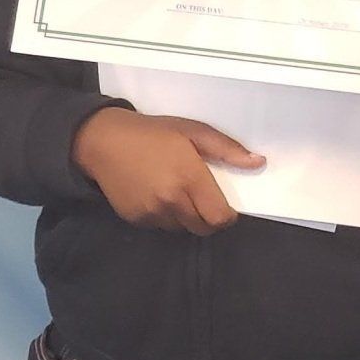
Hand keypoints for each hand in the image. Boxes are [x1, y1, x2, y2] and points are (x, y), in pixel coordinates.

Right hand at [73, 106, 262, 234]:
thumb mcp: (192, 131)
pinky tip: (156, 195)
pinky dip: (164, 216)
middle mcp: (171, 200)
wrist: (102, 142)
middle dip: (209, 218)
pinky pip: (160, 225)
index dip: (227, 216)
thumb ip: (226, 149)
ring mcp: (151, 212)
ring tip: (177, 194)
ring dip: (186, 217)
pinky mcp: (135, 218)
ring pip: (181, 228)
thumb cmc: (152, 132)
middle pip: (202, 228)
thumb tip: (258, 163)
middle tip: (203, 200)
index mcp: (189, 178)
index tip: (226, 206)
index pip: (219, 217)